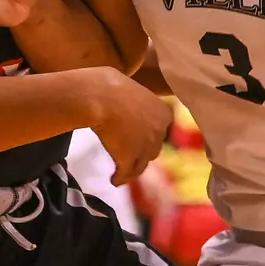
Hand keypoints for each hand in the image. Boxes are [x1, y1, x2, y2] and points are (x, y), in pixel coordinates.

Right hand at [86, 69, 173, 185]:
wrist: (100, 96)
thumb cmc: (111, 85)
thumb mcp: (131, 89)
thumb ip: (135, 99)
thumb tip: (123, 91)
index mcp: (163, 112)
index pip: (160, 129)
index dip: (150, 135)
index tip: (140, 138)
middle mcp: (159, 131)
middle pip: (153, 148)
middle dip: (143, 152)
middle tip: (131, 154)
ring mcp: (146, 147)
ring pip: (141, 164)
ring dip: (133, 168)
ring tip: (123, 173)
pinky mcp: (130, 159)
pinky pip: (126, 173)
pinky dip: (120, 178)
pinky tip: (114, 180)